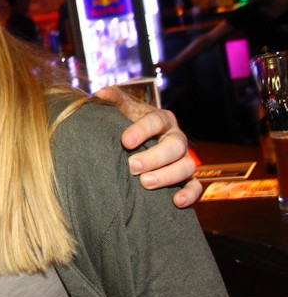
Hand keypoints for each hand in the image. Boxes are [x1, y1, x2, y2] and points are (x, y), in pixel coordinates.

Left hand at [93, 86, 202, 208]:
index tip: (125, 141)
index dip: (142, 130)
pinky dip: (190, 194)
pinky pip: (195, 186)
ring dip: (168, 176)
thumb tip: (100, 94)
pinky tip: (176, 202)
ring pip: (186, 166)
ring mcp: (183, 158)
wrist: (137, 142)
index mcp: (161, 119)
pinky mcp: (186, 178)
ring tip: (145, 183)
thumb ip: (112, 100)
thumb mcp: (120, 108)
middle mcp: (176, 137)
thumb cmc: (127, 123)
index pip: (156, 121)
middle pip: (174, 146)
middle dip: (154, 157)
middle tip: (133, 167)